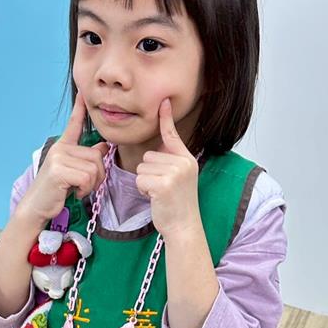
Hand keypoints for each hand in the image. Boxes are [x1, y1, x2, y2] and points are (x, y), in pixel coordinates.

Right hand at [21, 93, 108, 222]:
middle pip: (97, 156)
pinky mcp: (58, 170)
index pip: (74, 124)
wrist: (37, 207)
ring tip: (75, 188)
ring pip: (94, 168)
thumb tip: (103, 146)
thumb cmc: (56, 191)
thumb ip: (87, 158)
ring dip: (90, 185)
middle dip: (97, 175)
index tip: (83, 92)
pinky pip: (87, 178)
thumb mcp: (73, 171)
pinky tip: (72, 192)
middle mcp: (60, 148)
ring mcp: (58, 157)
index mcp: (63, 146)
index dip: (80, 108)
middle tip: (83, 185)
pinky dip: (85, 189)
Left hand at [136, 99, 200, 238]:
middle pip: (148, 156)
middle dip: (149, 173)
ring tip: (159, 193)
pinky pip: (140, 179)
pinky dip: (143, 190)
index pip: (172, 135)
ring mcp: (175, 173)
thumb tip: (152, 152)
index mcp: (187, 159)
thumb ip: (169, 161)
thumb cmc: (176, 204)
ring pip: (142, 168)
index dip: (166, 118)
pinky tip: (155, 198)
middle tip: (162, 189)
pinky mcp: (164, 184)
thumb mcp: (179, 177)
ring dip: (145, 182)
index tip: (163, 101)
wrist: (183, 226)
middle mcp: (183, 163)